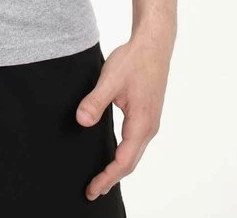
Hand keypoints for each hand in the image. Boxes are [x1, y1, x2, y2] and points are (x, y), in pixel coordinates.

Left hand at [75, 30, 172, 201]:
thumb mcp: (110, 79)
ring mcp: (150, 122)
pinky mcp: (147, 115)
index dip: (107, 177)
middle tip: (92, 191)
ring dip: (118, 168)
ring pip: (134, 154)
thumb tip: (82, 121)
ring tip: (101, 178)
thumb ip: (95, 101)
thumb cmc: (134, 60)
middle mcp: (149, 127)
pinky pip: (135, 143)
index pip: (124, 160)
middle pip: (130, 162)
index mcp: (141, 123)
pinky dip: (124, 155)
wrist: (154, 44)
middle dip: (111, 178)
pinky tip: (113, 154)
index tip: (93, 189)